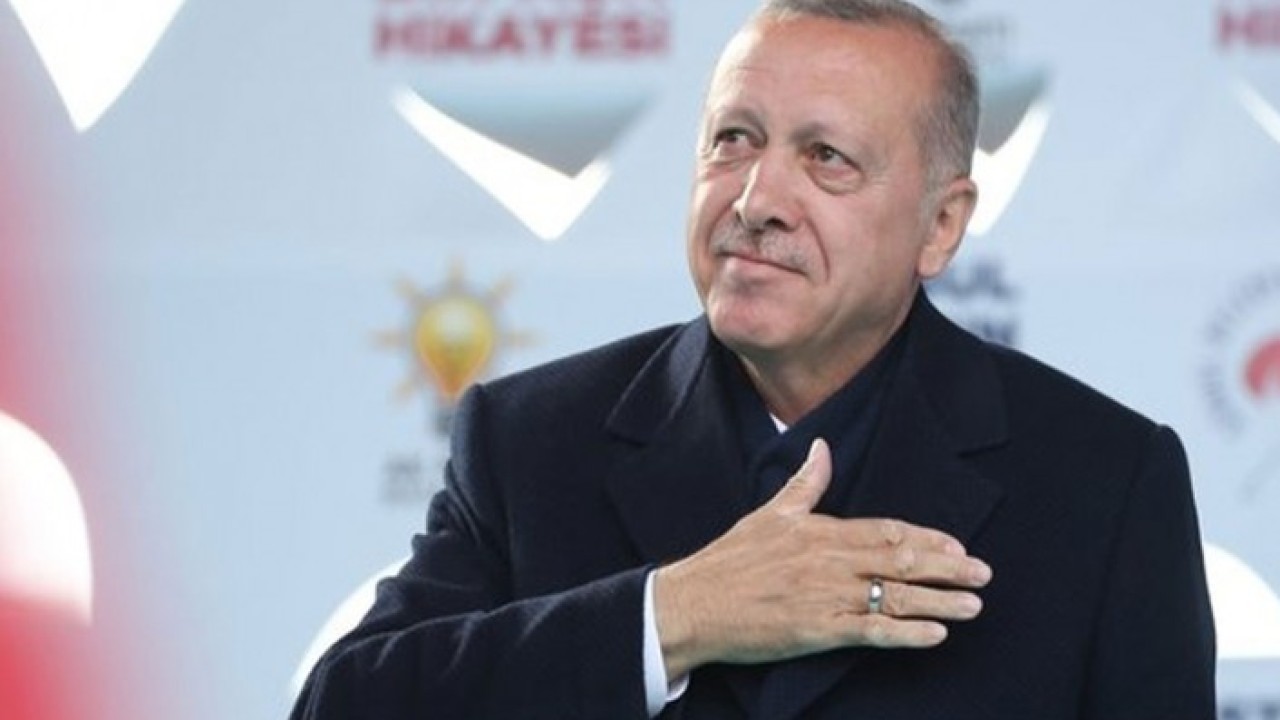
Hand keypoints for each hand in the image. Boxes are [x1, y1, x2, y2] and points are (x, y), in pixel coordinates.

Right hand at [653, 439, 991, 678]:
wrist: (694, 603)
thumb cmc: (730, 560)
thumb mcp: (769, 512)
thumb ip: (805, 482)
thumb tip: (823, 447)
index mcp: (821, 531)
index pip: (887, 530)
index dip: (927, 538)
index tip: (959, 546)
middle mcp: (829, 561)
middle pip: (900, 560)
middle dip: (947, 568)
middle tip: (984, 574)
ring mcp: (825, 597)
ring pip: (894, 596)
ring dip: (939, 602)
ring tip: (973, 607)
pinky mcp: (816, 630)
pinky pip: (871, 632)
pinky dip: (906, 634)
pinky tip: (935, 636)